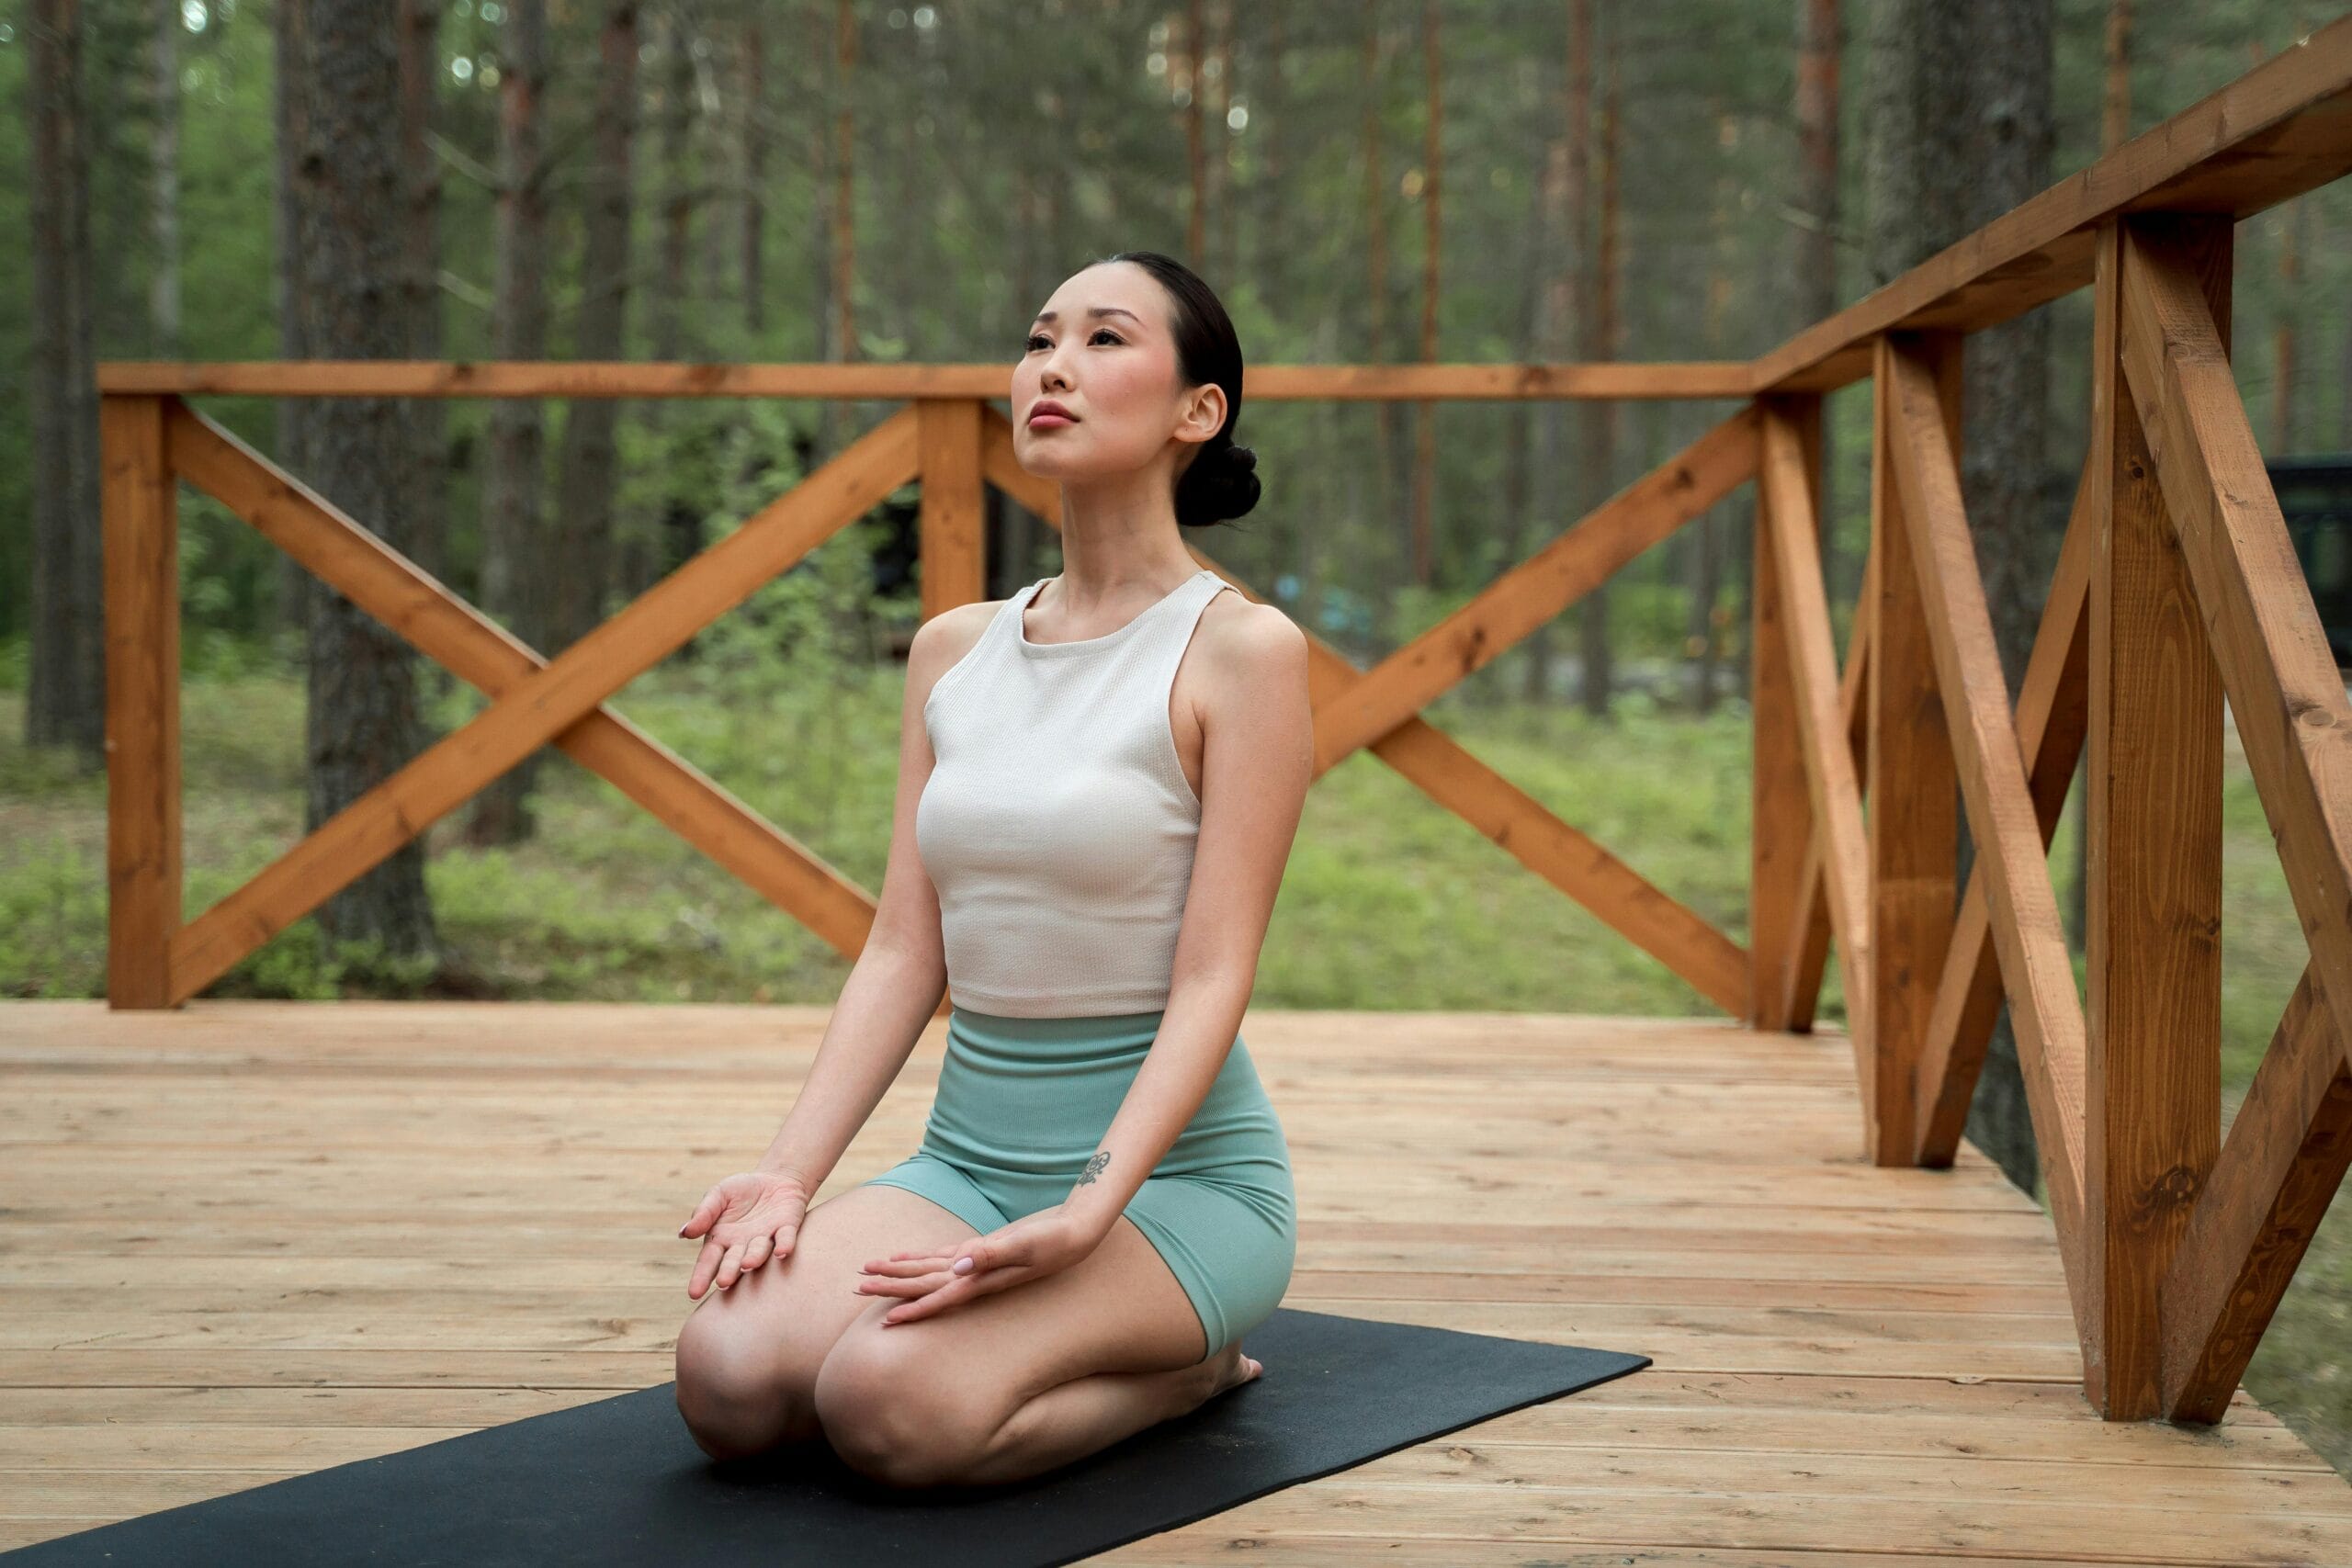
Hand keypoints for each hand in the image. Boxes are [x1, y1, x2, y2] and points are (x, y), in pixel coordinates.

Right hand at [678, 1169, 812, 1299]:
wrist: (774, 1179)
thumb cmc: (741, 1191)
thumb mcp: (717, 1195)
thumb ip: (703, 1213)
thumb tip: (684, 1233)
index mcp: (721, 1240)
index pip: (708, 1261)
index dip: (701, 1276)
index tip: (694, 1294)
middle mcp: (743, 1246)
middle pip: (733, 1261)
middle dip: (729, 1272)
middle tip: (723, 1283)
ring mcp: (765, 1239)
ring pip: (759, 1251)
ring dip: (754, 1258)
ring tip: (747, 1265)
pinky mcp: (786, 1228)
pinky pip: (785, 1238)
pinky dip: (784, 1245)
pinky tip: (781, 1252)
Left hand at [853, 1204, 1105, 1326]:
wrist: (1078, 1232)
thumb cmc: (1057, 1239)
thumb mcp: (1026, 1244)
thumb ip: (993, 1254)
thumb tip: (959, 1266)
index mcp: (983, 1279)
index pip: (941, 1297)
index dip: (914, 1308)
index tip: (886, 1319)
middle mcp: (975, 1275)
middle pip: (925, 1285)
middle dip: (892, 1287)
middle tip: (856, 1287)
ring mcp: (976, 1263)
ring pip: (929, 1271)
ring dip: (899, 1274)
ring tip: (868, 1274)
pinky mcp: (981, 1248)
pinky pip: (943, 1257)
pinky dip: (920, 1257)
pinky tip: (903, 1256)